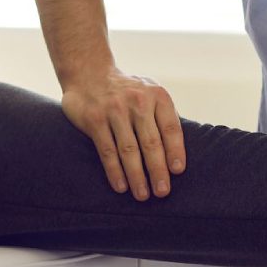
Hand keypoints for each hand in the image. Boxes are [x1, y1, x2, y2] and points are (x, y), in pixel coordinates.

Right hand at [61, 67, 186, 200]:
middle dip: (158, 170)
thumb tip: (178, 151)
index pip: (170, 128)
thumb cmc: (127, 90)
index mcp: (157, 95)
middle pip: (151, 143)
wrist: (89, 71)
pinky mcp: (95, 120)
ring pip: (129, 150)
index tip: (177, 171)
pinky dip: (115, 171)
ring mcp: (114, 110)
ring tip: (143, 195)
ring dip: (137, 176)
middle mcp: (137, 101)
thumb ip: (163, 115)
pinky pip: (107, 151)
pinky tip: (121, 186)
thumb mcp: (150, 92)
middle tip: (162, 192)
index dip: (175, 151)